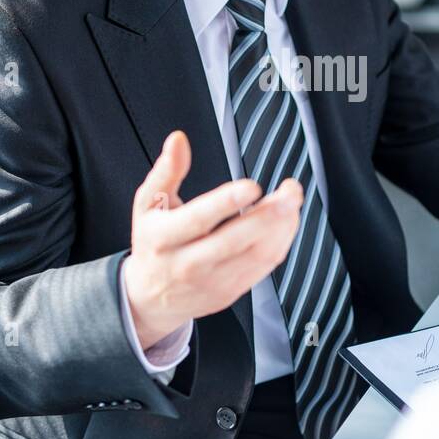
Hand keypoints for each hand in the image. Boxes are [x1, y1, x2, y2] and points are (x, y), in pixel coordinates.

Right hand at [123, 130, 303, 349]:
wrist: (151, 298)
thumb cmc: (152, 243)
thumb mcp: (147, 204)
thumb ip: (166, 170)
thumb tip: (178, 139)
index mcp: (164, 238)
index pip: (198, 220)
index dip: (226, 202)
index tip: (252, 186)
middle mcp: (189, 263)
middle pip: (235, 240)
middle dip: (269, 215)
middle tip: (290, 192)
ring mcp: (212, 281)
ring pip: (256, 255)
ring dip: (282, 226)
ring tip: (291, 200)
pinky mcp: (230, 291)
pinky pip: (264, 267)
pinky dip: (281, 241)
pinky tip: (286, 221)